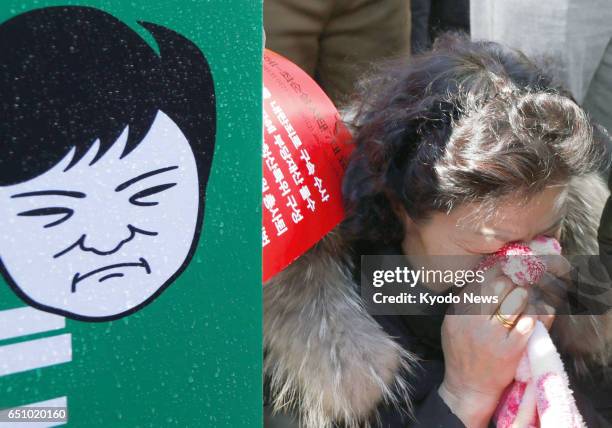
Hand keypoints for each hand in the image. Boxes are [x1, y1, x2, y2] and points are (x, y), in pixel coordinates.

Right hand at [439, 275, 535, 427]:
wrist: (468, 385)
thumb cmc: (462, 350)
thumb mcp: (453, 323)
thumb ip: (465, 299)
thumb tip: (487, 272)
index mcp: (458, 311)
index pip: (481, 279)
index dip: (498, 269)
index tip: (507, 267)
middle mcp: (473, 321)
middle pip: (500, 284)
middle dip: (513, 282)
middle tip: (518, 284)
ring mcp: (492, 335)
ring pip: (517, 299)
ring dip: (524, 296)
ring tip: (523, 299)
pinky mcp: (511, 349)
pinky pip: (530, 321)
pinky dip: (534, 316)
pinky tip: (530, 317)